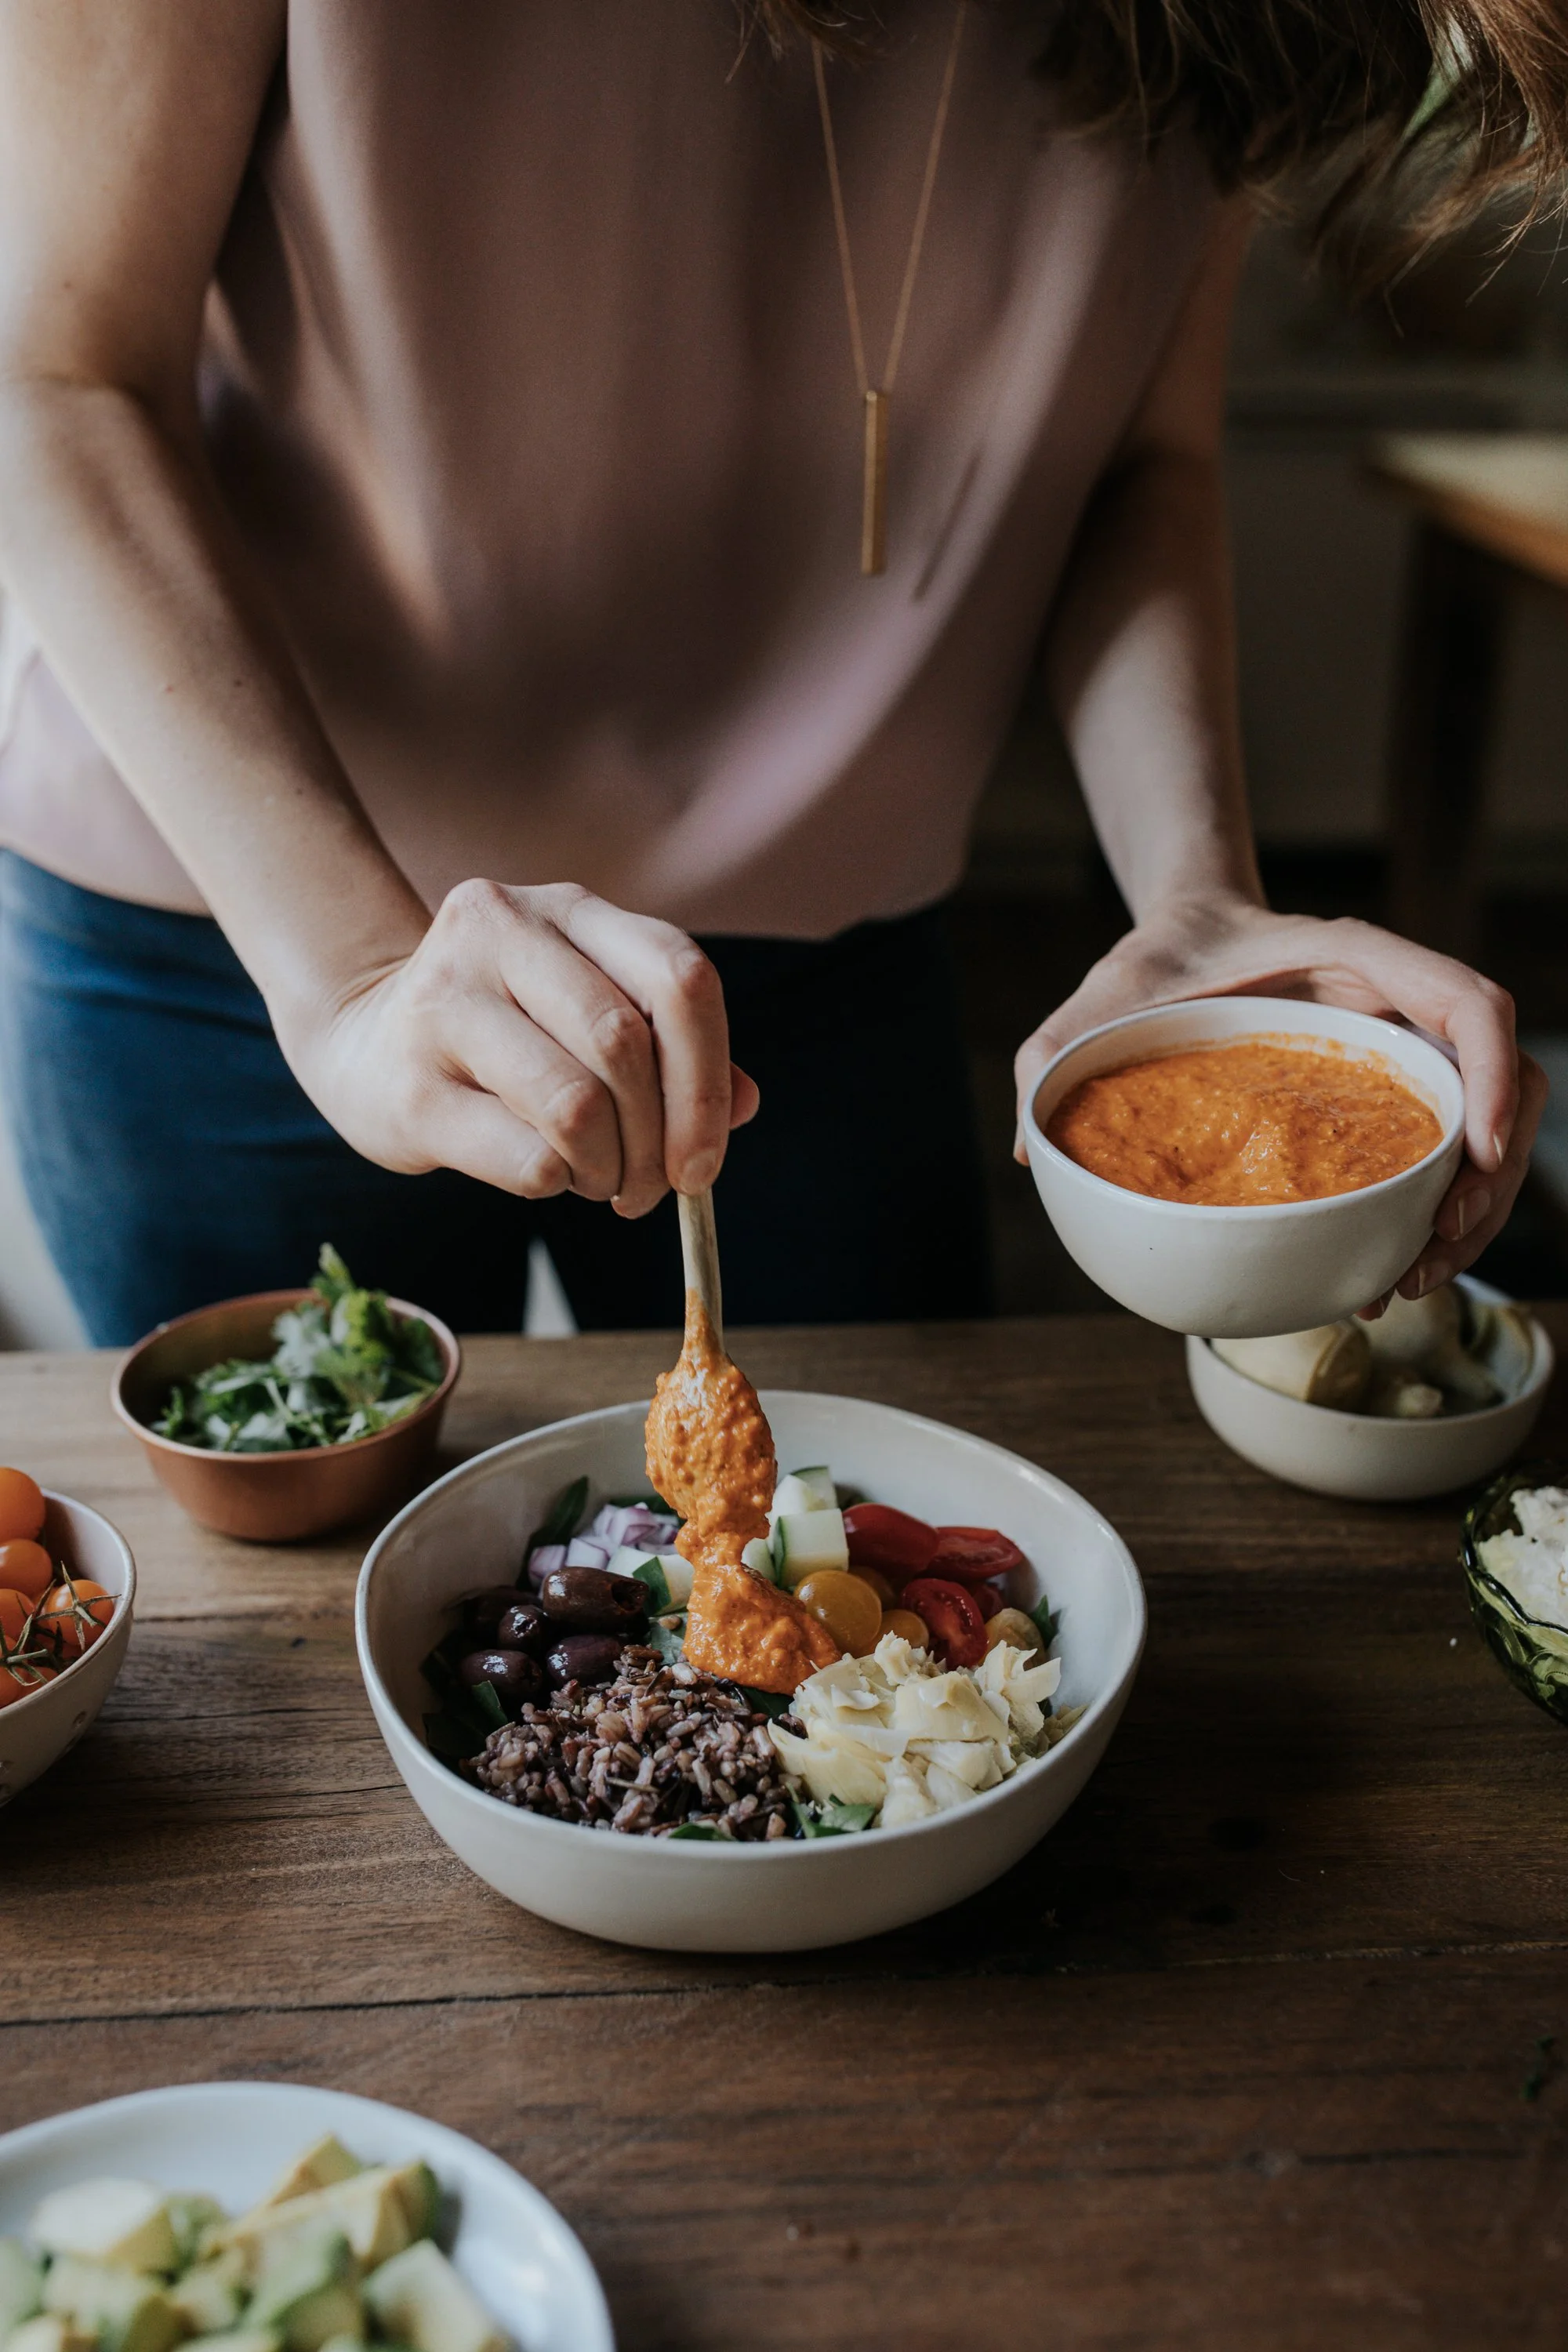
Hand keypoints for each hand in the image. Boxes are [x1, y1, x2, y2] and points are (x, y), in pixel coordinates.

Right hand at [277, 880, 758, 1215]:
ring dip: (609, 1168)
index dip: (709, 1078)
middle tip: (652, 1187)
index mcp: (567, 910)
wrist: (360, 1042)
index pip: (680, 976)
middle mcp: (502, 931)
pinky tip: (546, 1175)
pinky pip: (527, 1157)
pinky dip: (558, 1184)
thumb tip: (746, 1104)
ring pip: (577, 1106)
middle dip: (659, 1141)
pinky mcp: (410, 1085)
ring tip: (600, 1180)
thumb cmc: (502, 1038)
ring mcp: (445, 1001)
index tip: (706, 1157)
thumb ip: (670, 1051)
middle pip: (627, 1045)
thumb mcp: (587, 1016)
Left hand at [1012, 893, 1546, 1302]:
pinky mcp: (1394, 1095)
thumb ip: (1053, 1054)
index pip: (1468, 1002)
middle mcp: (1401, 1004)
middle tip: (1436, 1249)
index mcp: (1357, 959)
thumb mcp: (1096, 999)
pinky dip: (1435, 1215)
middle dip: (1491, 1176)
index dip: (1492, 1076)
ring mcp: (1407, 1052)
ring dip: (1474, 1212)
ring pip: (1490, 1130)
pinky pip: (1446, 1156)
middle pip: (1505, 1085)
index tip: (1473, 1153)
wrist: (1178, 946)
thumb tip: (1028, 1150)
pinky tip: (1387, 1272)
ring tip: (1411, 1279)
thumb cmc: (1150, 966)